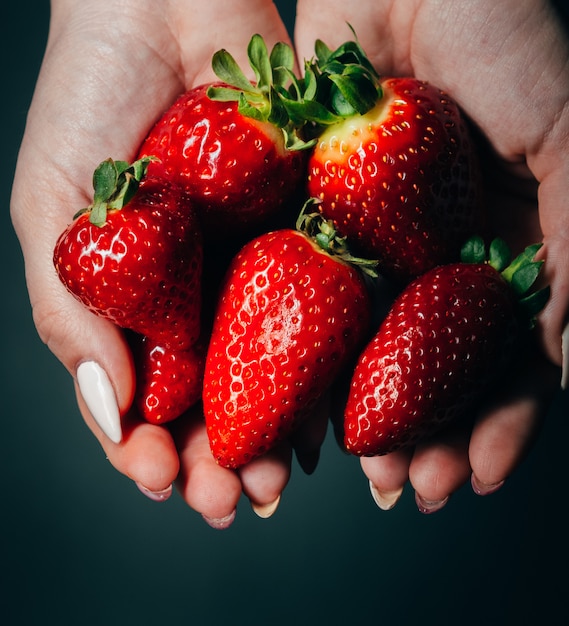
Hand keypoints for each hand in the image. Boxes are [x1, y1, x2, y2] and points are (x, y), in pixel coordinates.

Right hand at [10, 0, 321, 527]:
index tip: (162, 479)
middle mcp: (200, 297)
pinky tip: (330, 414)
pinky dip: (327, 367)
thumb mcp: (54, 213)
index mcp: (135, 302)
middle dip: (221, 458)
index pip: (143, 399)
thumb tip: (106, 410)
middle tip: (234, 500)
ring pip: (273, 373)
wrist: (161, 4)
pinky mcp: (309, 233)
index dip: (149, 449)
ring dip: (276, 431)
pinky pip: (325, 313)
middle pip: (215, 401)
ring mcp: (256, 270)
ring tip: (279, 478)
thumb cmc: (90, 99)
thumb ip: (70, 313)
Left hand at [295, 0, 568, 510]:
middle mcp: (439, 260)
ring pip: (363, 345)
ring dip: (352, 406)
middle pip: (428, 369)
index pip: (504, 363)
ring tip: (340, 463)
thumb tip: (567, 361)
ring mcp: (378, 243)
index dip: (493, 425)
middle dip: (418, 432)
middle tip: (401, 486)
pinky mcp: (317, 216)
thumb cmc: (512, 38)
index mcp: (506, 253)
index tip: (471, 477)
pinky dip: (295, 345)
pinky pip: (303, 292)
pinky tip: (282, 393)